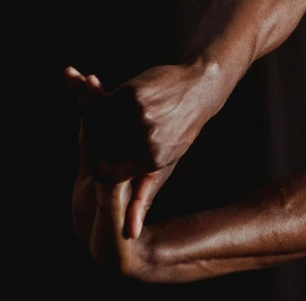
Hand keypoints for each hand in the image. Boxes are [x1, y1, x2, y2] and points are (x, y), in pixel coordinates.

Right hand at [67, 60, 221, 237]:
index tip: (96, 159)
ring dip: (92, 123)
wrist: (198, 88)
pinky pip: (101, 105)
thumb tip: (130, 234)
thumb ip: (142, 196)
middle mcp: (145, 140)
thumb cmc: (180, 130)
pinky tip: (104, 104)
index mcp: (153, 161)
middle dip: (91, 143)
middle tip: (95, 136)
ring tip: (102, 120)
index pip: (101, 174)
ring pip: (94, 126)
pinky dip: (96, 105)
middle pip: (94, 149)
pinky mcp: (133, 94)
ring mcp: (138, 116)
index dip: (94, 167)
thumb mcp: (166, 164)